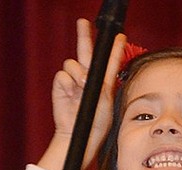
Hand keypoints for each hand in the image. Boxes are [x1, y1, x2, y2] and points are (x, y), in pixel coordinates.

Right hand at [46, 18, 126, 169]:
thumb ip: (99, 86)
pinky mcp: (61, 86)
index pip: (109, 61)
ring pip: (73, 63)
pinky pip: (62, 75)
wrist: (82, 136)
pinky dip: (67, 82)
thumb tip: (85, 74)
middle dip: (84, 36)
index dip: (113, 48)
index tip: (120, 36)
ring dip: (78, 73)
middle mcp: (88, 78)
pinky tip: (71, 92)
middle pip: (86, 52)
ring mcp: (74, 81)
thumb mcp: (106, 103)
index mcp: (103, 82)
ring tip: (81, 86)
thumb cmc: (97, 123)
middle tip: (83, 21)